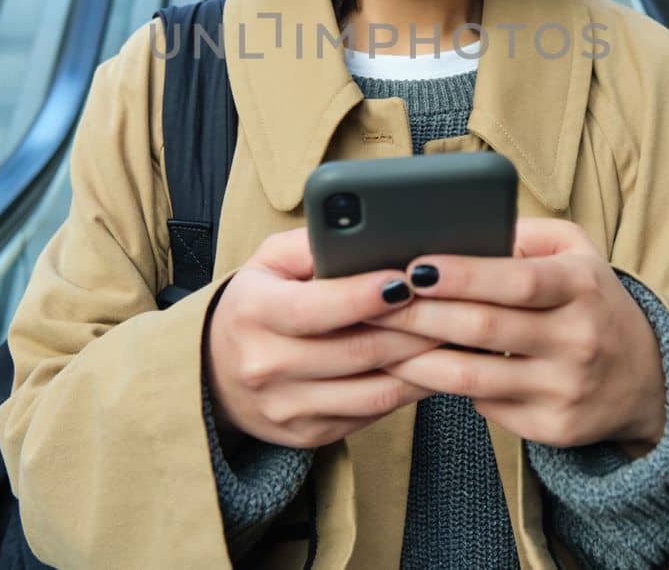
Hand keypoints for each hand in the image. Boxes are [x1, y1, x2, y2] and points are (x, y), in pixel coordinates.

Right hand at [204, 228, 440, 448]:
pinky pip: (372, 413)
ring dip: (421, 363)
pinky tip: (432, 365)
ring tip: (452, 335)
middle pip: (355, 351)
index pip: (313, 309)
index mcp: (252, 314)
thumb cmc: (256, 304)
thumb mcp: (268, 263)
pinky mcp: (310, 434)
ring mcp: (287, 408)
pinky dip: (408, 390)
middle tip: (452, 305)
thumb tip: (363, 234)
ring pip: (373, 390)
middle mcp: (265, 366)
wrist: (216, 374)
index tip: (405, 279)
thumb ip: (311, 244)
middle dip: (412, 328)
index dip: (363, 296)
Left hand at [366, 218, 665, 448]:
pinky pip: (484, 404)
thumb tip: (464, 225)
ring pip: (472, 376)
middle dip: (420, 314)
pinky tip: (411, 370)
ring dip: (416, 358)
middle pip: (483, 328)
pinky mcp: (553, 427)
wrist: (647, 378)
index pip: (516, 280)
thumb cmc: (592, 301)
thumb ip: (526, 233)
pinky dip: (443, 387)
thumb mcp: (578, 252)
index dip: (462, 274)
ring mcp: (565, 388)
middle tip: (375, 301)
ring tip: (378, 338)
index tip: (414, 267)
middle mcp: (578, 339)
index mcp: (581, 286)